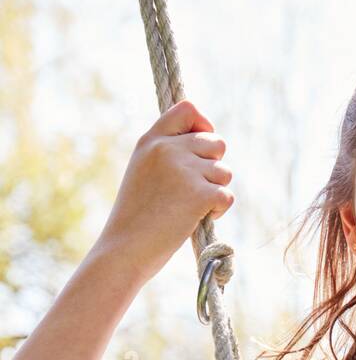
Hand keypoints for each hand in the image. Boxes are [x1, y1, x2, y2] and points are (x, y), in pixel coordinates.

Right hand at [96, 100, 233, 284]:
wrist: (125, 249)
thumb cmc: (135, 219)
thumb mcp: (142, 173)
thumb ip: (167, 154)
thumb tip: (206, 142)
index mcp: (150, 140)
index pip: (188, 109)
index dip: (203, 126)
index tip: (203, 148)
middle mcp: (167, 148)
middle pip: (216, 143)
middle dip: (213, 168)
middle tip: (195, 191)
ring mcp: (183, 169)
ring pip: (224, 171)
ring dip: (216, 191)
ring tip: (191, 208)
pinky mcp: (198, 193)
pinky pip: (226, 195)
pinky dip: (219, 210)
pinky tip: (198, 219)